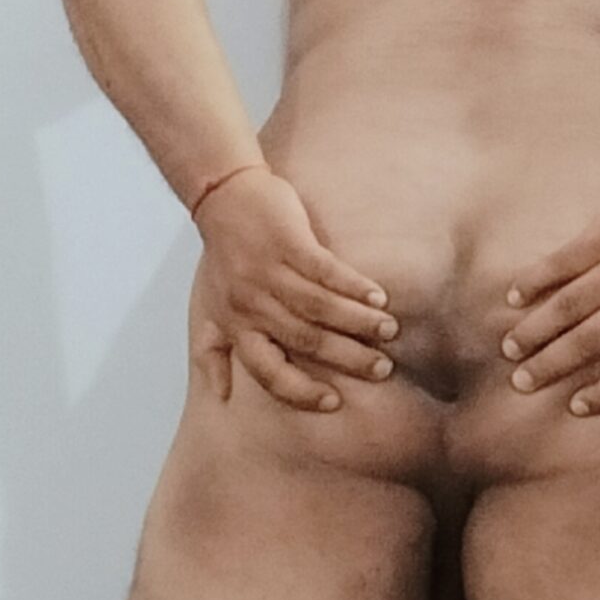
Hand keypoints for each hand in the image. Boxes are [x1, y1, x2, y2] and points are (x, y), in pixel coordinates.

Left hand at [192, 166, 397, 410]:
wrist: (222, 197)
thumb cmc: (223, 259)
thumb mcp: (210, 310)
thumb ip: (214, 352)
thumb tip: (220, 396)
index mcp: (237, 326)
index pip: (268, 372)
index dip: (300, 392)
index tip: (334, 402)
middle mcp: (252, 304)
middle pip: (306, 341)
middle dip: (347, 358)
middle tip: (381, 369)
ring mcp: (270, 272)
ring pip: (320, 307)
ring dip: (359, 321)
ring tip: (389, 331)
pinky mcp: (288, 242)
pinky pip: (327, 270)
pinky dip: (354, 285)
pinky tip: (378, 296)